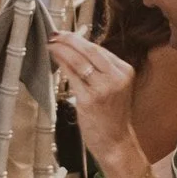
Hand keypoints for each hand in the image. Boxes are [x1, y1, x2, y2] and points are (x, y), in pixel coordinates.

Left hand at [49, 25, 137, 170]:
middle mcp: (117, 78)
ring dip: (62, 50)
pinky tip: (54, 59)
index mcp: (125, 71)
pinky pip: (72, 76)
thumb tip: (77, 47)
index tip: (65, 35)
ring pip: (79, 61)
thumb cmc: (112, 116)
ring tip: (51, 44)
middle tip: (54, 35)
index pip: (99, 49)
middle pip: (90, 50)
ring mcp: (103, 89)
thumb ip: (102, 69)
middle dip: (69, 39)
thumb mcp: (115, 87)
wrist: (116, 142)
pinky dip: (62, 64)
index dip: (80, 39)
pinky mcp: (90, 100)